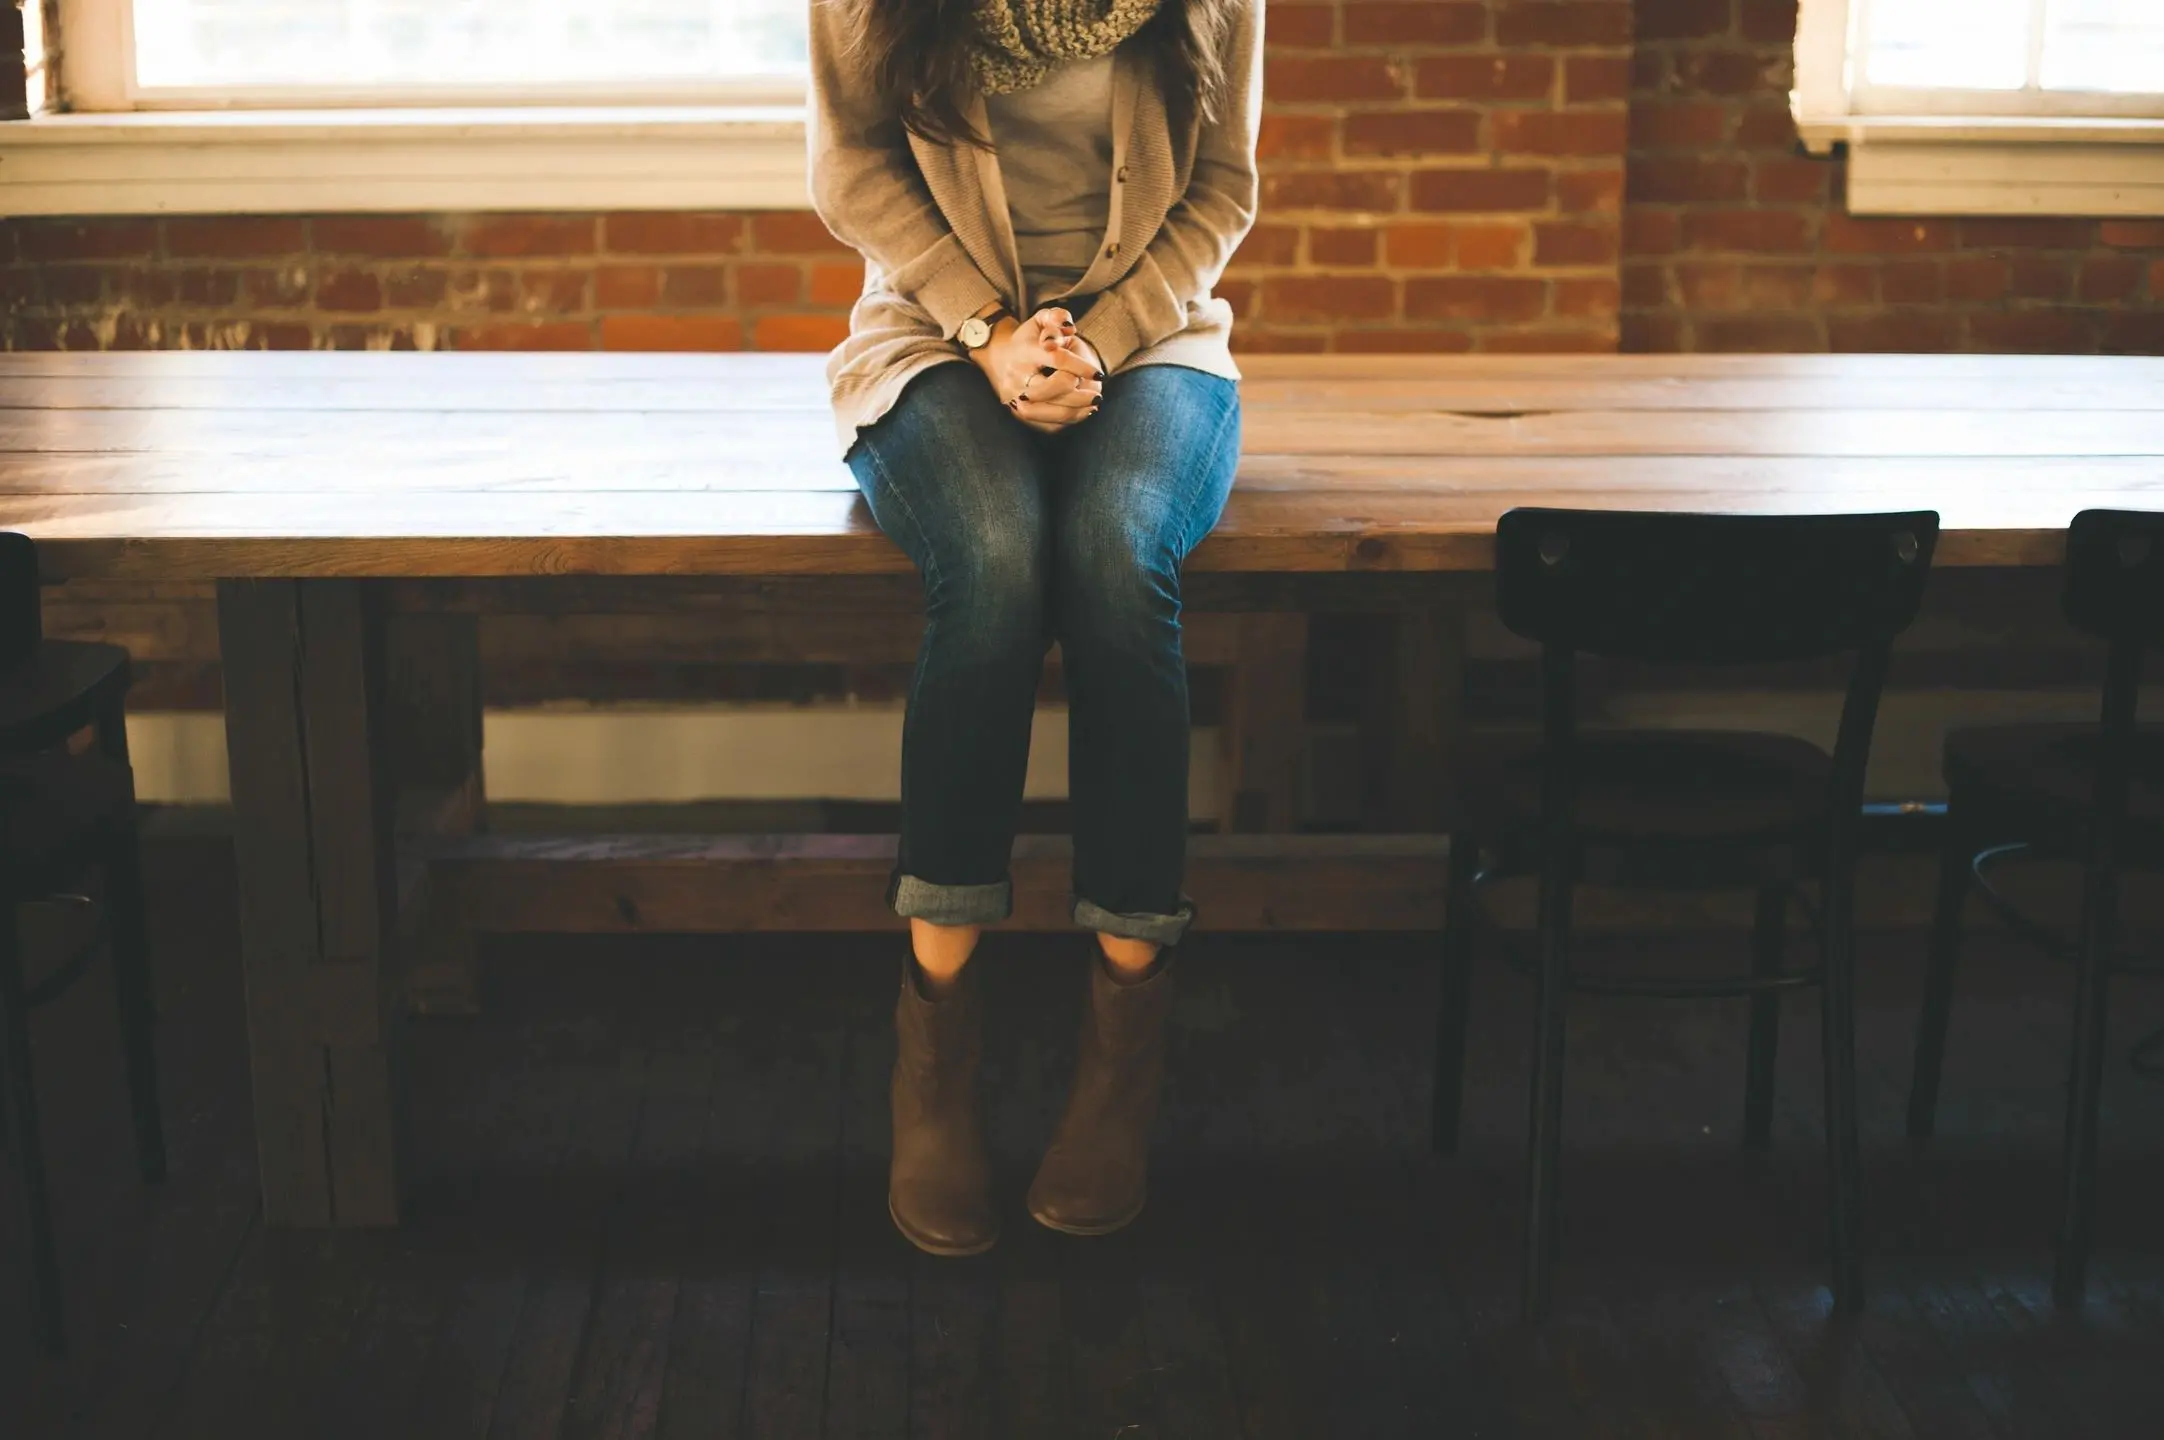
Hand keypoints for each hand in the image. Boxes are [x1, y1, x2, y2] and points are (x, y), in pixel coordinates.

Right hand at [969, 306, 1102, 432]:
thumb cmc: (1029, 338)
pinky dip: (1068, 419)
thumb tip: (1068, 328)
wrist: (1000, 357)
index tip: (1099, 373)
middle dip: (1079, 394)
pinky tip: (1082, 411)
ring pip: (1049, 411)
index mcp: (1024, 351)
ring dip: (1077, 410)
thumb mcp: (1041, 320)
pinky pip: (1047, 424)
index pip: (1057, 359)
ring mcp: (1015, 398)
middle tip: (1097, 393)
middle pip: (1052, 389)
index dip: (1081, 367)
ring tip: (1093, 403)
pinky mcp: (1019, 414)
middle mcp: (1015, 377)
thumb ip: (1057, 317)